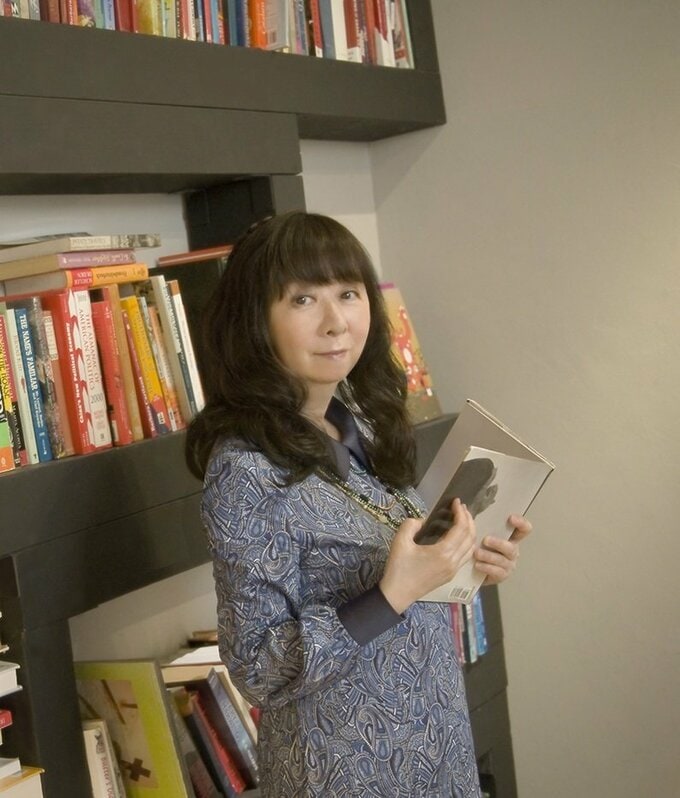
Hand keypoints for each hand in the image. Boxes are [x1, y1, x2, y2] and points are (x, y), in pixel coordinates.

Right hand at [380, 498, 476, 613]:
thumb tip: (423, 520)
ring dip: (470, 531)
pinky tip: (458, 536)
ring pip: (471, 547)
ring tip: (462, 519)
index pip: (461, 529)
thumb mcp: (400, 541)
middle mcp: (453, 562)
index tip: (456, 501)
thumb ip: (411, 524)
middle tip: (461, 507)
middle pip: (470, 537)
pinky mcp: (450, 575)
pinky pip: (465, 556)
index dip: (461, 513)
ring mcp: (453, 570)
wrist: (397, 594)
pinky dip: (467, 543)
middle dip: (468, 519)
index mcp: (443, 553)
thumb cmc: (399, 568)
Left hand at [473, 514, 532, 585]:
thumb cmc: (481, 547)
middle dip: (499, 543)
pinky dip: (486, 568)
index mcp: (511, 538)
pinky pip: (497, 572)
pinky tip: (477, 565)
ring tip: (476, 553)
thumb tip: (464, 508)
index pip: (524, 530)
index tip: (510, 518)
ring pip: (502, 560)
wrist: (476, 570)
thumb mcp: (482, 534)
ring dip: (489, 556)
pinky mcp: (502, 576)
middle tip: (485, 540)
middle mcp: (513, 551)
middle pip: (512, 547)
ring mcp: (509, 565)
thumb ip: (480, 523)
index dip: (521, 523)